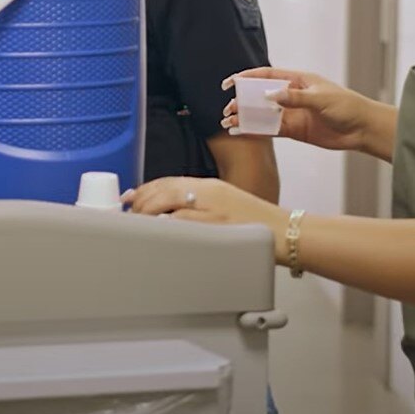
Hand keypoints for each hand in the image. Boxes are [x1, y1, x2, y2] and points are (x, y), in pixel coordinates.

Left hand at [122, 177, 291, 262]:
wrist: (285, 232)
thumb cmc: (258, 223)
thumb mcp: (227, 203)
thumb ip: (201, 204)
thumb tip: (171, 212)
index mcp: (211, 185)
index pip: (169, 181)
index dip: (145, 189)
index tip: (131, 196)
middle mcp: (209, 193)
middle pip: (163, 190)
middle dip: (140, 201)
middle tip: (128, 213)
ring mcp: (212, 209)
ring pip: (168, 204)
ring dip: (147, 214)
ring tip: (137, 224)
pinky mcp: (216, 226)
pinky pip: (182, 223)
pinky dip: (164, 225)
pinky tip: (155, 232)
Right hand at [221, 67, 374, 152]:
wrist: (361, 129)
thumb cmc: (347, 106)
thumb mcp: (321, 98)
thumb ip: (295, 98)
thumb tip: (270, 97)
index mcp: (298, 80)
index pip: (267, 75)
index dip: (247, 78)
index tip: (231, 83)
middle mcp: (292, 95)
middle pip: (261, 95)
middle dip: (243, 100)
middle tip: (229, 108)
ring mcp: (292, 113)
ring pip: (263, 114)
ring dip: (247, 117)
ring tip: (229, 121)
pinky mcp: (294, 130)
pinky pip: (271, 129)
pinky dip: (257, 130)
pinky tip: (243, 131)